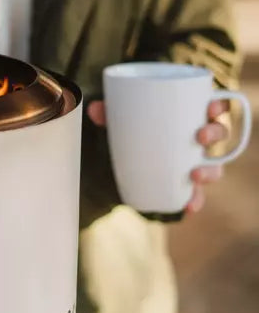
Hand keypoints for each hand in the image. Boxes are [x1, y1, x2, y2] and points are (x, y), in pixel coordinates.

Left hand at [87, 99, 228, 213]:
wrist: (126, 156)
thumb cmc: (134, 128)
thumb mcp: (122, 120)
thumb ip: (110, 113)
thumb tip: (93, 109)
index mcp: (189, 115)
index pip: (212, 106)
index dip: (217, 106)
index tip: (211, 106)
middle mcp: (197, 137)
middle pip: (219, 133)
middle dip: (215, 134)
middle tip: (200, 137)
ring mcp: (194, 160)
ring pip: (213, 164)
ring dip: (209, 171)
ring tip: (194, 175)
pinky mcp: (184, 182)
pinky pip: (196, 192)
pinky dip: (194, 200)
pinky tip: (188, 207)